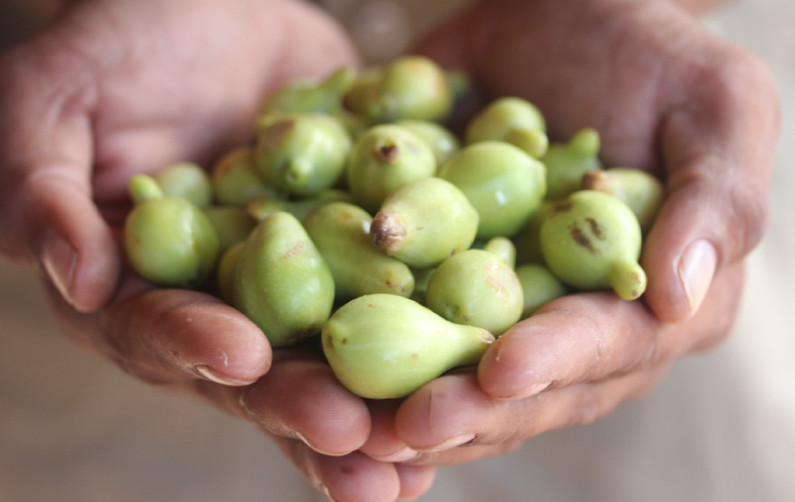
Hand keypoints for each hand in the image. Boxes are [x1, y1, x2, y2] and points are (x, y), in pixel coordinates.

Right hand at [0, 1, 434, 499]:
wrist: (210, 8)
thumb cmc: (109, 48)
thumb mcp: (49, 105)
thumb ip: (43, 193)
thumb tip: (75, 281)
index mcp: (139, 285)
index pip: (159, 329)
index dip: (196, 347)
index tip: (242, 358)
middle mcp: (223, 298)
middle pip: (262, 366)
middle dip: (305, 403)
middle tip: (357, 439)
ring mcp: (299, 276)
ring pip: (339, 346)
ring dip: (381, 398)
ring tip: (422, 446)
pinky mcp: (357, 241)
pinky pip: (401, 280)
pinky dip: (436, 314)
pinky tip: (481, 350)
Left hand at [359, 0, 778, 466]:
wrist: (560, 17)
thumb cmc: (655, 56)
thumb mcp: (716, 106)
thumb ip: (715, 203)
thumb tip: (678, 302)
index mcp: (643, 302)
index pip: (602, 345)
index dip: (554, 363)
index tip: (499, 371)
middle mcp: (563, 318)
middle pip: (516, 381)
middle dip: (462, 406)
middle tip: (403, 425)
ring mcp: (492, 299)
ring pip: (445, 364)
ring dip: (394, 394)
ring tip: (346, 417)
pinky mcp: (432, 268)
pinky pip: (389, 303)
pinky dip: (350, 324)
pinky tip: (306, 353)